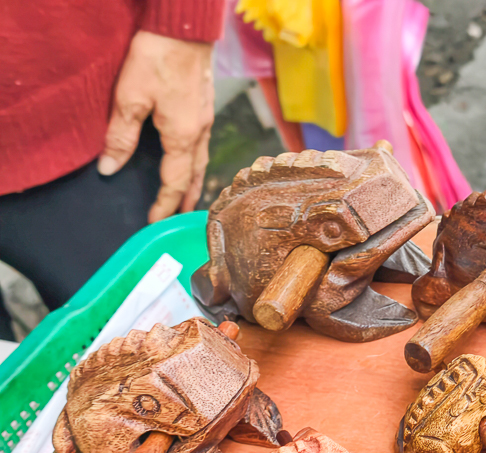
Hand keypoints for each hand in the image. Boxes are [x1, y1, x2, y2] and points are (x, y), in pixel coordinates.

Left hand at [98, 31, 214, 222]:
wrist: (184, 28)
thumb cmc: (159, 58)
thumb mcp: (130, 98)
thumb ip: (121, 136)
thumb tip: (110, 167)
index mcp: (182, 137)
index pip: (174, 182)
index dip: (164, 204)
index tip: (155, 222)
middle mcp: (199, 132)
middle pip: (195, 175)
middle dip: (186, 197)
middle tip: (181, 216)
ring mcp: (205, 118)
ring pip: (202, 159)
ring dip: (195, 179)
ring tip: (189, 192)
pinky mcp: (204, 104)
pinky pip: (203, 142)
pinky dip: (197, 158)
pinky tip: (191, 154)